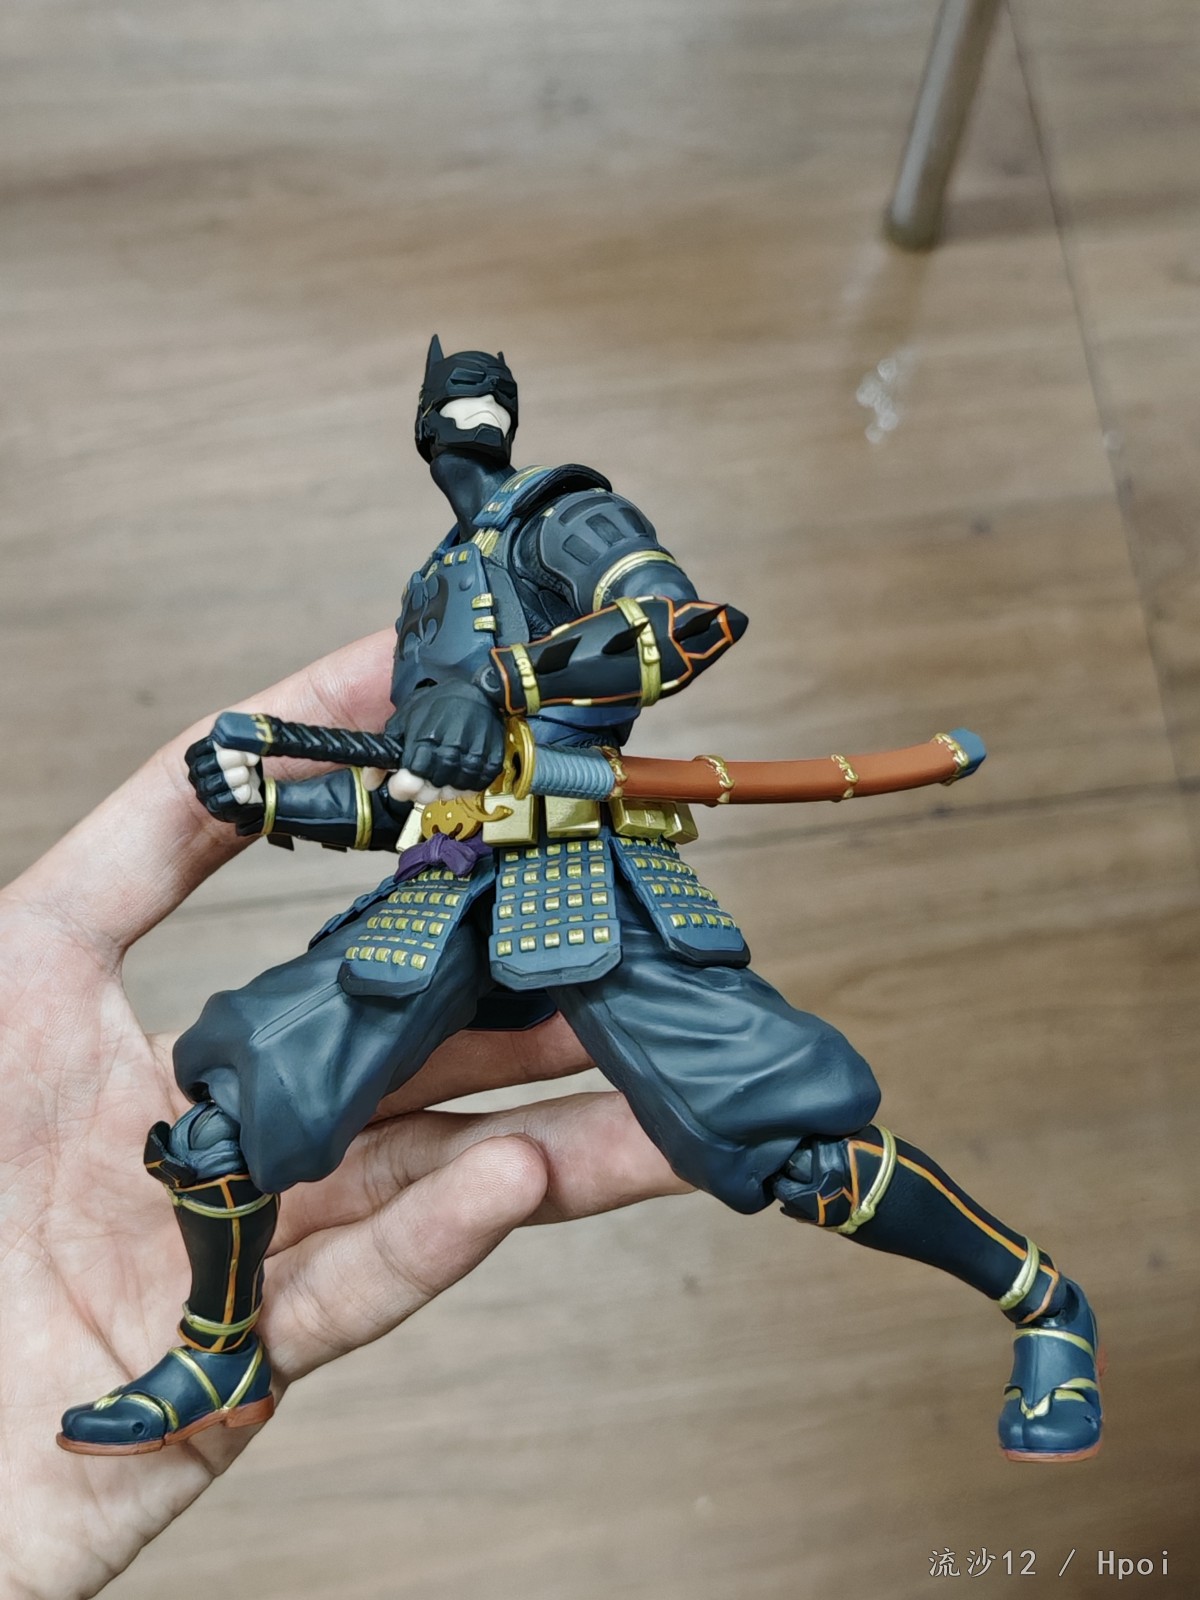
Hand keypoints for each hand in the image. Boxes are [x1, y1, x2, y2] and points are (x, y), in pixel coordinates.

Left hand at [0, 631, 687, 1599]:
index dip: (397, 824)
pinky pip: (352, 1295)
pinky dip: (438, 1238)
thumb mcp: (17, 965)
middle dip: (539, 1010)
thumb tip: (240, 743)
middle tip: (640, 952)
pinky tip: (517, 1178)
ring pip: (427, 1179)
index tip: (476, 721)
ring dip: (556, 1137)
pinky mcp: (238, 1370)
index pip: (323, 926)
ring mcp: (247, 1253)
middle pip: (416, 1061)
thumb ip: (138, 851)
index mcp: (188, 1048)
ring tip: (667, 1098)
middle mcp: (238, 1140)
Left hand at [389, 678, 505, 794]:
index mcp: (424, 743)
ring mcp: (473, 760)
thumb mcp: (402, 721)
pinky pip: (474, 788)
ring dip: (444, 787)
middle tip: (423, 773)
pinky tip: (459, 770)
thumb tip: (370, 782)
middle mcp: (450, 753)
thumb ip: (383, 754)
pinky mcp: (490, 763)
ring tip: (442, 769)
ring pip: (452, 794)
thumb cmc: (439, 703)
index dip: (402, 786)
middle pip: (430, 794)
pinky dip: (465, 784)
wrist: (477, 691)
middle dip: (421, 788)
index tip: (402, 780)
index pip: (408, 786)